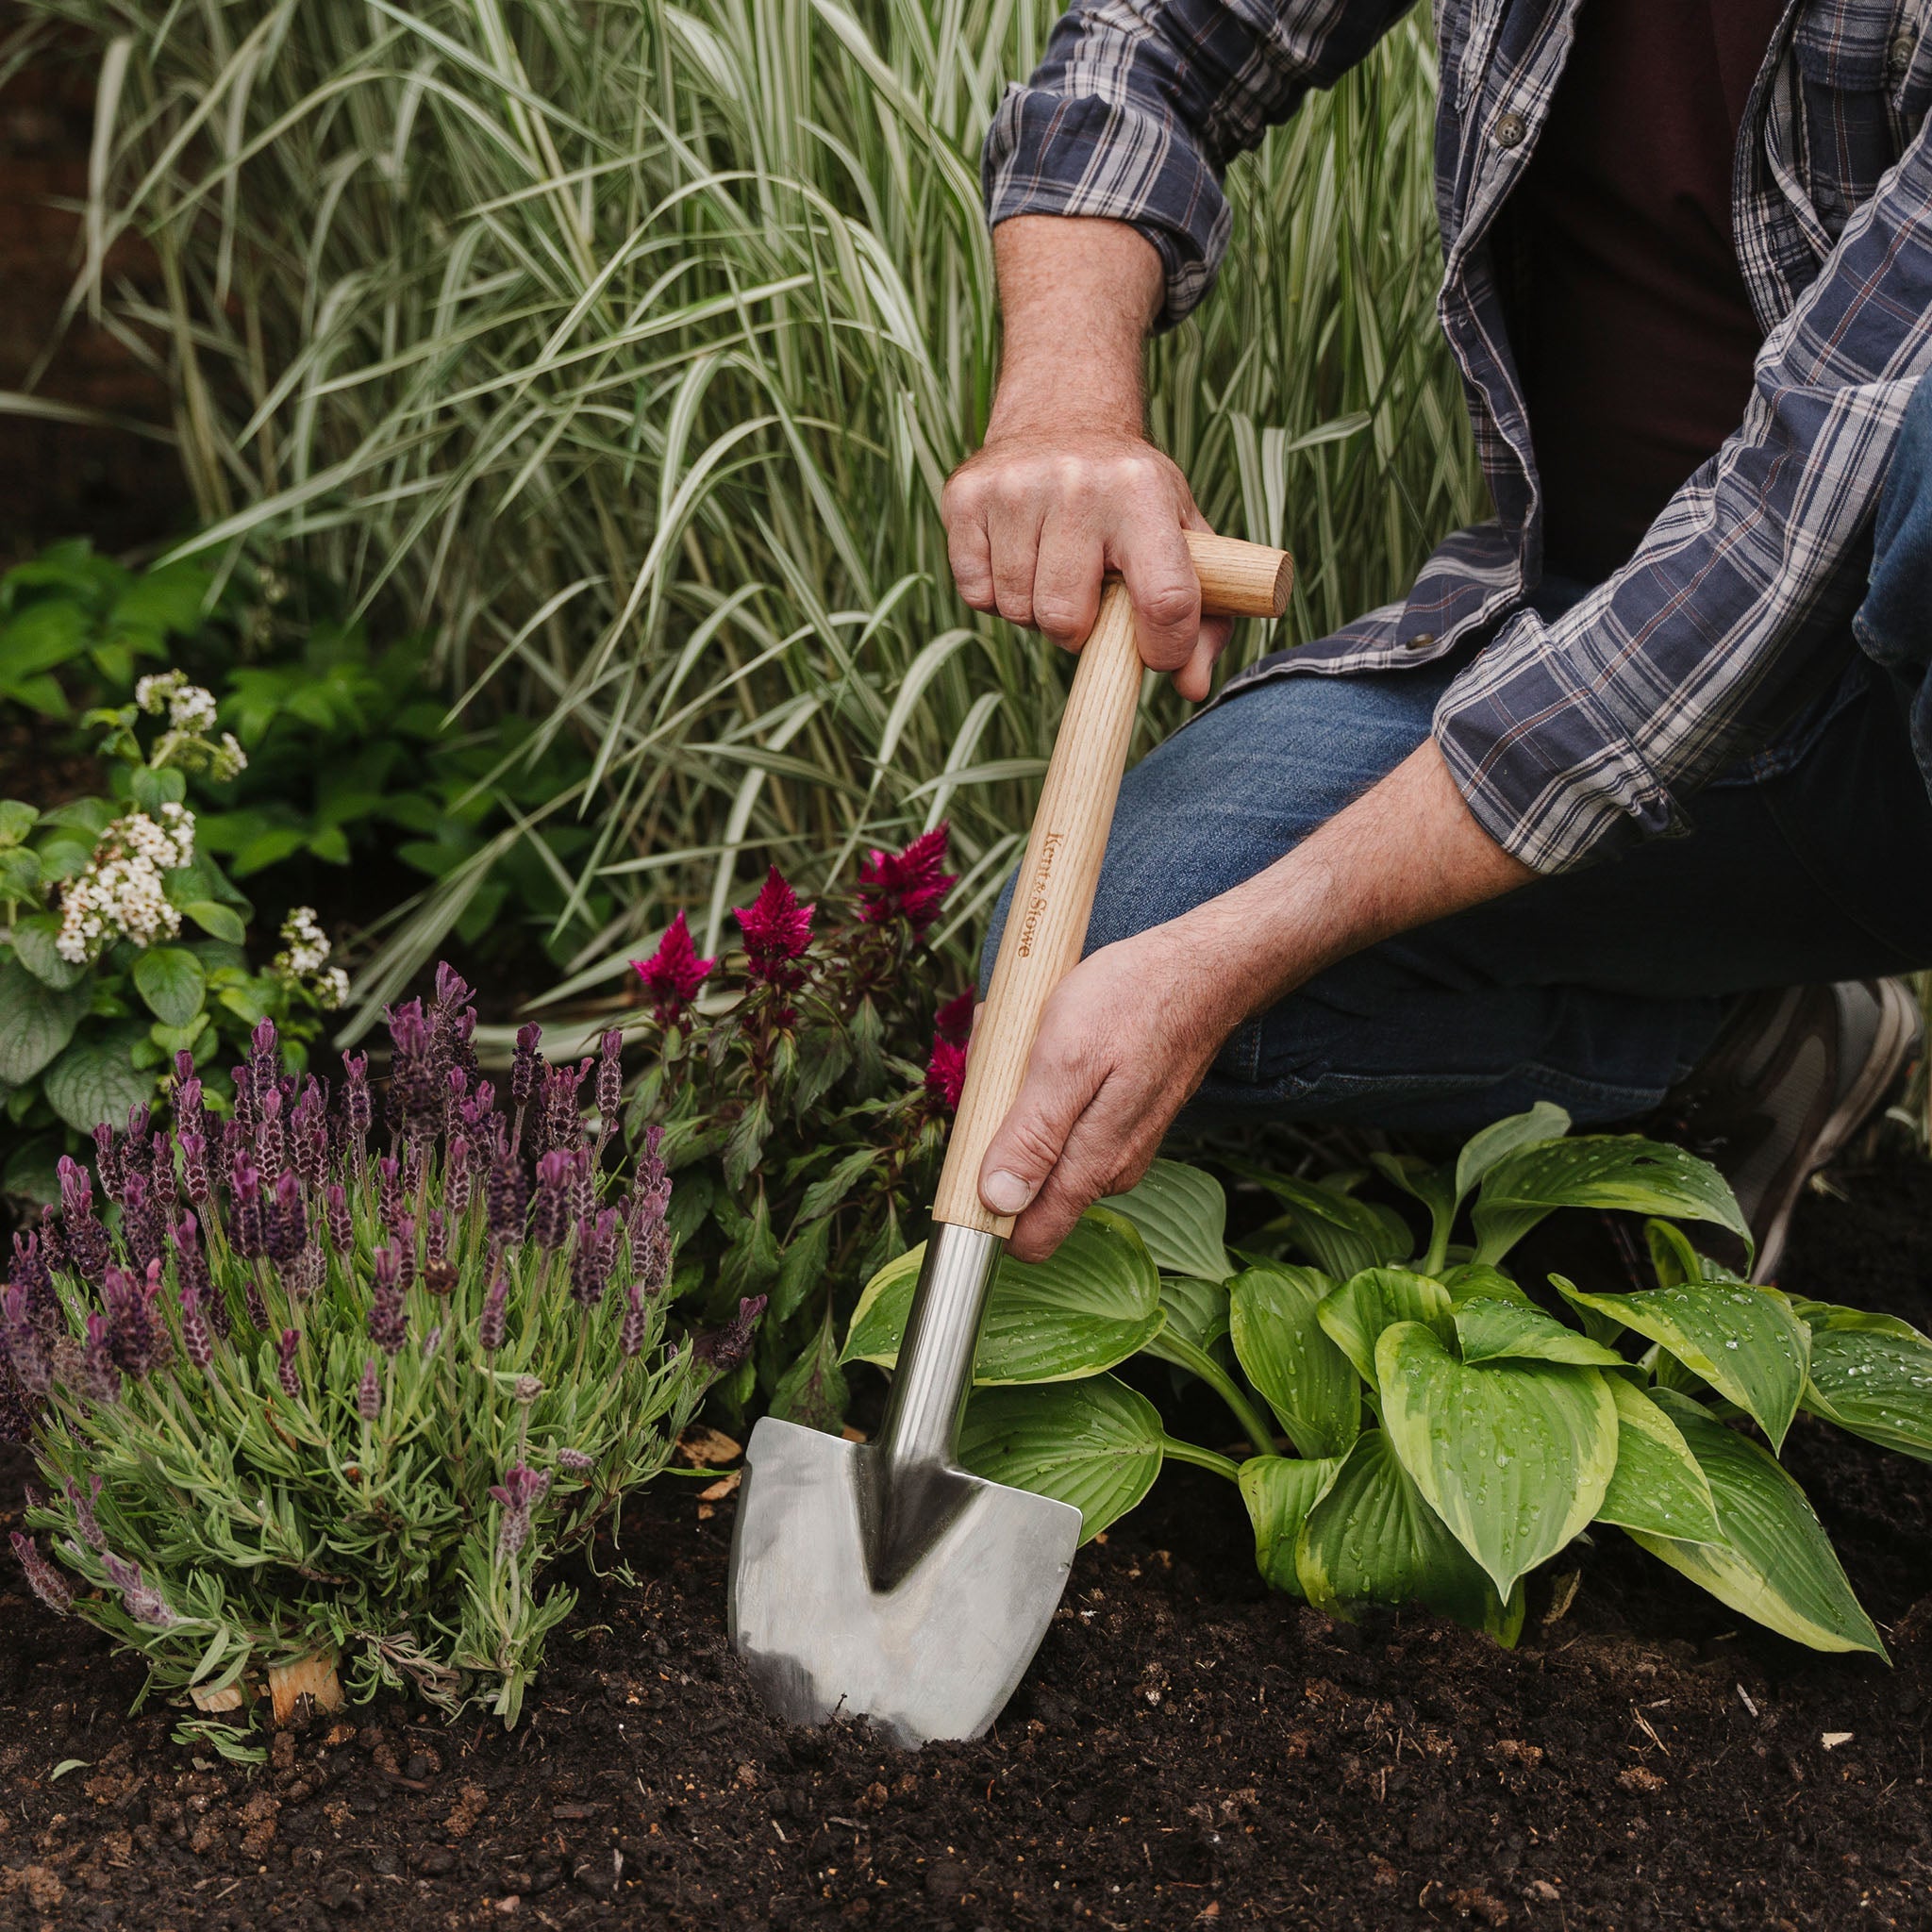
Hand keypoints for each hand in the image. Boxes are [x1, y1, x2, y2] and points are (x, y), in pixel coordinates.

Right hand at [944, 214, 1230, 699]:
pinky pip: (976, 595)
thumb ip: (1203, 614)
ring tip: (1052, 569)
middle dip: (1078, 630)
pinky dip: (996, 595)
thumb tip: (1192, 686)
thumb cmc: (1131, 496)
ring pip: (1018, 611)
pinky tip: (1017, 556)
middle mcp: (1078, 484)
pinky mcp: (965, 497)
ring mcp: (1015, 487)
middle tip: (1088, 597)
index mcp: (1142, 492)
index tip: (1155, 655)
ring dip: (1035, 611)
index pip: (1165, 599)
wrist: (1064, 416)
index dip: (1164, 649)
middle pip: (1066, 621)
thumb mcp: (1182, 535)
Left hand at [970, 742, 1533, 1259]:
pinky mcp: (1120, 1117)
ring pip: (1039, 1143)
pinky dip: (1042, 1080)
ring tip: (1032, 1040)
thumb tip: (999, 1202)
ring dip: (1017, 1098)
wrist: (1203, 969)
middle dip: (995, 1133)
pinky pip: (1060, 1115)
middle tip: (1004, 1067)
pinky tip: (1051, 1038)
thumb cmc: (1134, 1002)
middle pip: (1023, 1186)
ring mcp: (1116, 1144)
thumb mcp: (1065, 1060)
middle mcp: (1107, 1170)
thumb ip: (1033, 1136)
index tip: (965, 1159)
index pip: (1027, 1239)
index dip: (985, 1214)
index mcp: (1092, 1167)